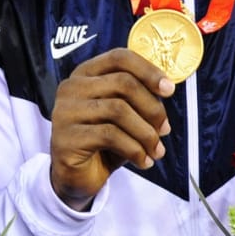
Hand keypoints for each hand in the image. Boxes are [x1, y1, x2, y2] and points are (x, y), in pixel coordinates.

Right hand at [49, 47, 174, 208]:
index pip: (119, 58)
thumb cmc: (105, 143)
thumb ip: (140, 98)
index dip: (148, 71)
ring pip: (118, 110)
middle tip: (165, 129)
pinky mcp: (66, 138)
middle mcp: (72, 87)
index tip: (169, 90)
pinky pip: (110, 136)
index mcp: (86, 74)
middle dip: (152, 108)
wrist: (77, 177)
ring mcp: (65, 112)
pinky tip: (143, 161)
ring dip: (146, 133)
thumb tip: (166, 89)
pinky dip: (134, 150)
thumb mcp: (126, 115)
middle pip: (123, 83)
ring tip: (157, 151)